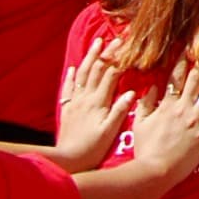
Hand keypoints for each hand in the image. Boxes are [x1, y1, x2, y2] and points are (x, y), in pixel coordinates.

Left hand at [55, 41, 128, 169]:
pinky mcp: (67, 108)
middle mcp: (86, 97)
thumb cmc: (92, 148)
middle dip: (106, 53)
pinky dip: (71, 76)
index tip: (127, 46)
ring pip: (82, 74)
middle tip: (115, 39)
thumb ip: (119, 111)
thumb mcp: (110, 132)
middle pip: (96, 70)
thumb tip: (131, 92)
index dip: (119, 59)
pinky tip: (73, 67)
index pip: (110, 75)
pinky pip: (68, 88)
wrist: (67, 159)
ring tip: (96, 43)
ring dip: (89, 57)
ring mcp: (75, 101)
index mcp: (98, 102)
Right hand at [128, 55, 198, 191]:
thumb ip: (146, 103)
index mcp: (167, 104)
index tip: (190, 46)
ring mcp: (196, 119)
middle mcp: (183, 107)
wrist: (155, 170)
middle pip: (196, 78)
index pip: (176, 76)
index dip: (183, 59)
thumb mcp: (140, 123)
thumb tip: (152, 86)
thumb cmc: (145, 149)